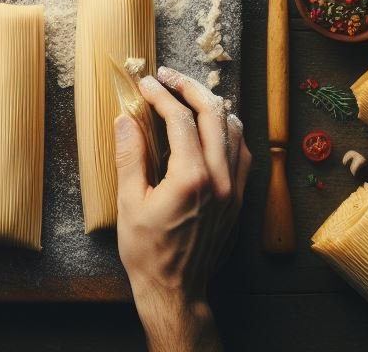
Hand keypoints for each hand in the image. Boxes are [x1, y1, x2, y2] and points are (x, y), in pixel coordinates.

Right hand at [115, 66, 250, 351]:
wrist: (175, 291)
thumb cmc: (147, 250)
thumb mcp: (129, 202)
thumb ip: (130, 155)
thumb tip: (125, 118)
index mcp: (191, 178)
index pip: (180, 119)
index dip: (161, 94)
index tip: (145, 83)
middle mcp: (220, 180)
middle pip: (214, 114)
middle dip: (189, 88)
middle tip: (167, 76)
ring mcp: (233, 190)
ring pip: (234, 129)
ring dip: (211, 105)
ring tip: (188, 94)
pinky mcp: (238, 199)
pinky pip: (242, 152)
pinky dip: (228, 130)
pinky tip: (212, 125)